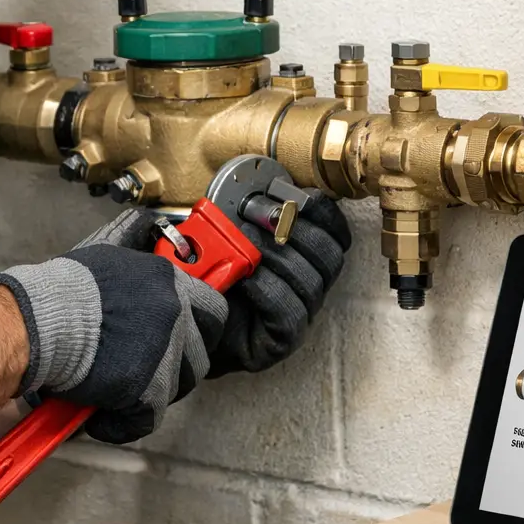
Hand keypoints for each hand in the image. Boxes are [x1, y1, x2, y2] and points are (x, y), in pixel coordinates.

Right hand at [0, 209, 225, 443]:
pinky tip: (102, 414)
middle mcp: (174, 316)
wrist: (39, 322)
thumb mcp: (106, 248)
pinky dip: (122, 422)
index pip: (214, 308)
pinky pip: (145, 418)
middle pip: (201, 355)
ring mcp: (163, 354)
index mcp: (168, 282)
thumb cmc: (65, 289)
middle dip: (179, 367)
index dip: (203, 327)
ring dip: (151, 394)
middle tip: (150, 369)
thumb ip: (133, 236)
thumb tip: (147, 224)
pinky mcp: (144, 390)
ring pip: (174, 388)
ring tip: (122, 389)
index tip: (189, 336)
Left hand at [207, 190, 350, 377]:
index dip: (326, 215)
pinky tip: (244, 278)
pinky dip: (267, 288)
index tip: (303, 197)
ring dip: (277, 256)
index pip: (336, 237)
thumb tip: (255, 183)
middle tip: (264, 217)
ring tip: (244, 243)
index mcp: (306, 259)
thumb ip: (247, 212)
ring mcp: (301, 317)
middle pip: (330, 257)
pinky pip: (289, 311)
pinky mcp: (283, 340)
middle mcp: (310, 288)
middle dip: (300, 231)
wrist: (188, 320)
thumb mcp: (228, 236)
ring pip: (310, 282)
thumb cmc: (212, 275)